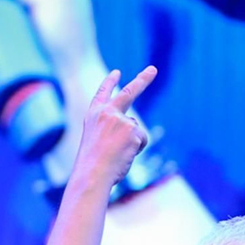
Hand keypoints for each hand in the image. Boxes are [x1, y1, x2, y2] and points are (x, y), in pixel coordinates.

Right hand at [67, 66, 156, 192]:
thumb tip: (135, 132)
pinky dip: (136, 149)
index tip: (116, 72)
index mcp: (93, 115)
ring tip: (117, 154)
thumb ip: (113, 131)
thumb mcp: (97, 142)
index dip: (109, 82)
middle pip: (129, 92)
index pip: (102, 94)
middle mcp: (107, 112)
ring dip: (132, 143)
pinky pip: (142, 139)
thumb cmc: (93, 165)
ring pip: (136, 129)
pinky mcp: (132, 129)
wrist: (92, 175)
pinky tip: (124, 155)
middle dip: (142, 80)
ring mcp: (120, 119)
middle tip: (153, 69)